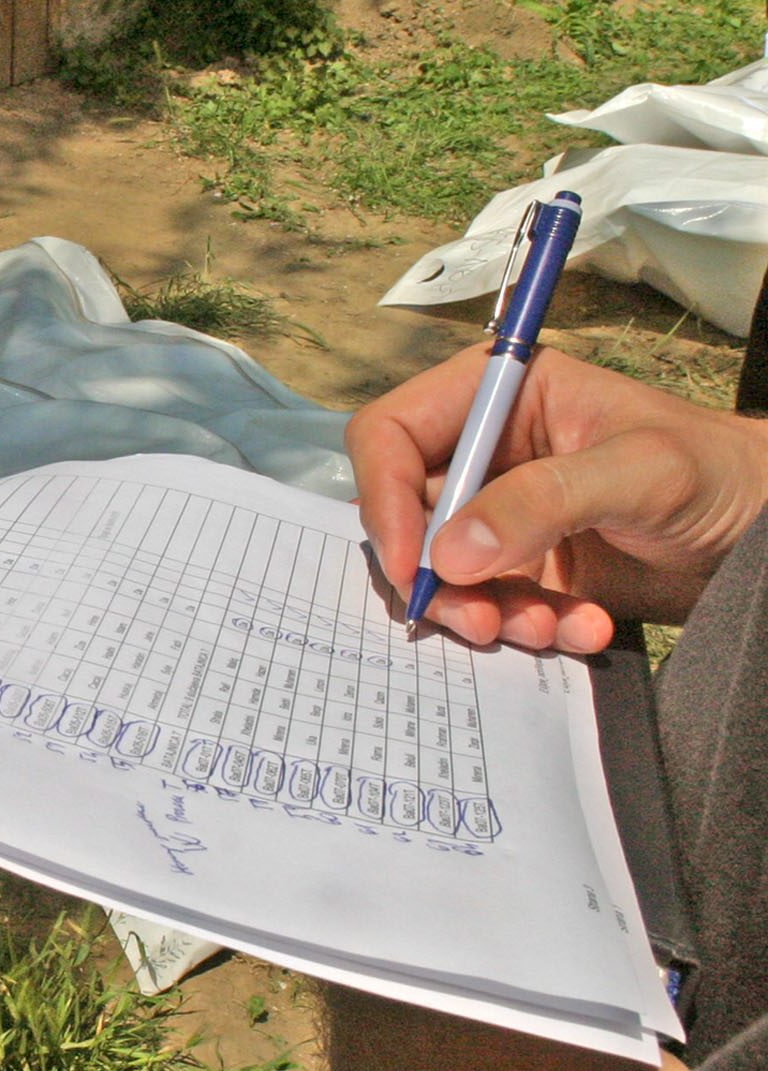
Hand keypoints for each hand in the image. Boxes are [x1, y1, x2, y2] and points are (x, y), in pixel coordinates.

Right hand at [348, 346, 767, 650]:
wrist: (767, 538)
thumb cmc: (719, 473)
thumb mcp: (639, 472)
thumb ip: (542, 501)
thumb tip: (450, 555)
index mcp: (500, 398)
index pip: (391, 434)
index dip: (384, 496)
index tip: (412, 563)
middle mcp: (486, 455)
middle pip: (404, 515)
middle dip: (435, 576)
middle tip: (476, 617)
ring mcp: (499, 518)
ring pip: (439, 573)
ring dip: (481, 612)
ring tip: (546, 628)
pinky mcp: (520, 572)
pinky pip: (484, 608)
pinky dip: (524, 630)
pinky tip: (583, 627)